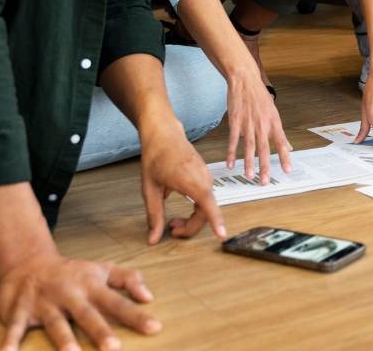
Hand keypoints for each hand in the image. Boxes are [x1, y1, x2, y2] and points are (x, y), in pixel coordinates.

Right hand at [0, 254, 159, 350]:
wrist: (29, 263)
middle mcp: (69, 294)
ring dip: (64, 340)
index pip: (117, 302)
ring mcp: (44, 303)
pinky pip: (15, 328)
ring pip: (55, 323)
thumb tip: (149, 297)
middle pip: (87, 315)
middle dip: (100, 331)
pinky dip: (9, 341)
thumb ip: (129, 279)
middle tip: (114, 348)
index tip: (155, 328)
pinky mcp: (20, 311)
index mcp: (91, 286)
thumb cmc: (73, 274)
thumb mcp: (102, 270)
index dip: (136, 315)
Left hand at [139, 121, 226, 243]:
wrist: (164, 133)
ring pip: (206, 206)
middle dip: (190, 226)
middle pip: (206, 212)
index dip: (216, 221)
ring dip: (192, 218)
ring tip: (173, 221)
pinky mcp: (206, 176)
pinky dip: (196, 208)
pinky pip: (206, 198)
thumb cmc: (156, 156)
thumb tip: (153, 238)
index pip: (207, 205)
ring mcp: (207, 176)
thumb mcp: (149, 189)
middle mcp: (204, 178)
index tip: (222, 234)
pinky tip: (179, 204)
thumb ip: (154, 215)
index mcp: (191, 181)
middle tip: (172, 229)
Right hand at [225, 62, 290, 184]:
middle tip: (265, 181)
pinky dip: (231, 153)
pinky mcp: (235, 122)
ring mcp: (248, 123)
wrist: (244, 80)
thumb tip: (289, 147)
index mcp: (273, 122)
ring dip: (249, 163)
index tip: (288, 170)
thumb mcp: (273, 112)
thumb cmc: (259, 96)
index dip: (285, 157)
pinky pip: (233, 140)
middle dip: (265, 166)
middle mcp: (262, 124)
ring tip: (249, 176)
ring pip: (249, 147)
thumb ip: (280, 132)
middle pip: (264, 148)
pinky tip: (231, 164)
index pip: (281, 142)